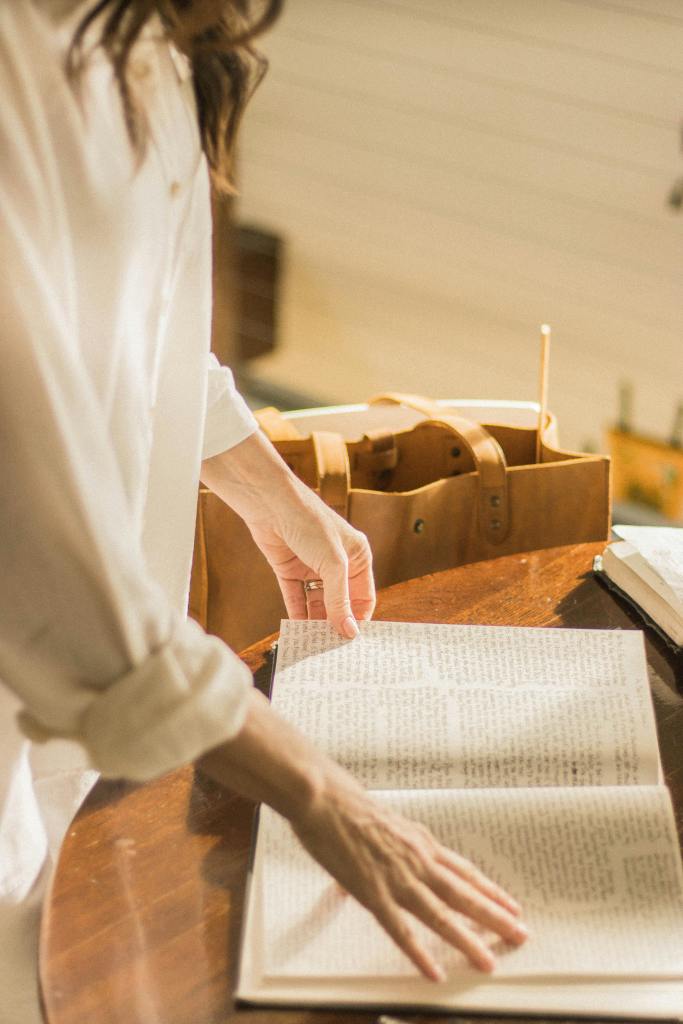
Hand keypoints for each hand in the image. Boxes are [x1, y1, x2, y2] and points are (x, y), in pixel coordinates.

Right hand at [200, 691, 528, 980]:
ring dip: (468, 941)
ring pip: (442, 916)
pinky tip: (434, 972)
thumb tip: (387, 859)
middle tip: (521, 934)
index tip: (511, 905)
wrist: (325, 797)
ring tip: (489, 962)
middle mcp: (418, 860)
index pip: (464, 871)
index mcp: (421, 841)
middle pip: (464, 894)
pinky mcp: (374, 892)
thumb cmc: (347, 804)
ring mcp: (398, 878)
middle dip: (495, 917)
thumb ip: (388, 846)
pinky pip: (401, 930)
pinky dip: (419, 954)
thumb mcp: (382, 822)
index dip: (489, 890)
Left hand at [201, 430, 374, 636]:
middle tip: (332, 650)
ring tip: (314, 647)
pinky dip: (297, 615)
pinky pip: (296, 599)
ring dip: (315, 623)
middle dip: (336, 624)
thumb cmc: (311, 524)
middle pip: (340, 603)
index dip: (359, 619)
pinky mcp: (290, 570)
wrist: (271, 504)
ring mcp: (312, 568)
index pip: (364, 597)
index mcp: (357, 557)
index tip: (353, 643)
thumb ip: (340, 600)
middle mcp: (337, 563)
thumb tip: (349, 631)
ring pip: (317, 604)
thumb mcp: (333, 564)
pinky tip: (297, 633)